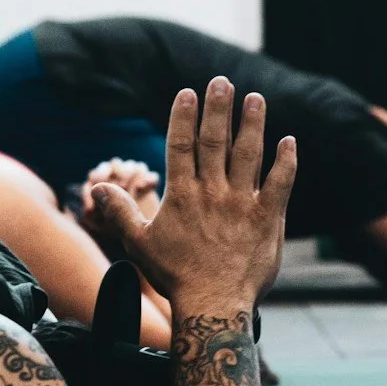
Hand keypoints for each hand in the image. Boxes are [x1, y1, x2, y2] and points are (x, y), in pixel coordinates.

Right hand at [86, 78, 294, 310]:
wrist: (213, 304)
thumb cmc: (174, 276)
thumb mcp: (138, 244)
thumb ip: (118, 212)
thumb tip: (97, 188)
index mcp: (182, 195)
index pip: (181, 144)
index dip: (184, 116)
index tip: (189, 92)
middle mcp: (212, 192)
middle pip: (214, 141)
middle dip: (218, 108)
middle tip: (222, 81)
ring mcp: (242, 203)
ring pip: (248, 154)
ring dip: (253, 124)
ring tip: (255, 98)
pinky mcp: (268, 218)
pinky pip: (280, 183)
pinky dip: (286, 162)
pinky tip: (290, 141)